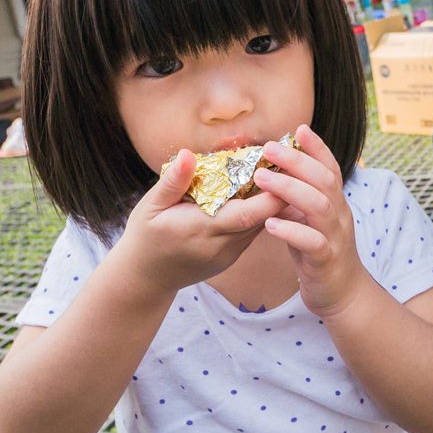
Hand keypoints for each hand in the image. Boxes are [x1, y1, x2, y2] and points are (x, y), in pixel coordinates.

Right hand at [115, 149, 287, 295]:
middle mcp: (221, 246)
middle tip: (288, 163)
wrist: (144, 278)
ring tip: (280, 173)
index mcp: (201, 229)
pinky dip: (259, 213)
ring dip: (272, 202)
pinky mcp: (231, 257)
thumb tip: (188, 153)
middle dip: (279, 193)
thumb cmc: (145, 236)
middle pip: (263, 219)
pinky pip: (252, 232)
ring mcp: (228, 255)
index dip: (271, 194)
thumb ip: (173, 181)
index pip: (249, 214)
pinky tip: (263, 193)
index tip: (280, 167)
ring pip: (262, 225)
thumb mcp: (151, 206)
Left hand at [251, 124, 367, 317]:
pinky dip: (291, 230)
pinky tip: (270, 224)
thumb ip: (296, 201)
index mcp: (335, 203)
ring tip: (262, 179)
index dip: (317, 147)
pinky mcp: (326, 261)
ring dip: (290, 189)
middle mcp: (339, 215)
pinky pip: (311, 242)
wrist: (343, 294)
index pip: (330, 168)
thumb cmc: (320, 254)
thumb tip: (271, 177)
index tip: (299, 128)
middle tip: (268, 147)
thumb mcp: (309, 221)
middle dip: (297, 161)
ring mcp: (335, 237)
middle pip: (324, 180)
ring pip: (318, 206)